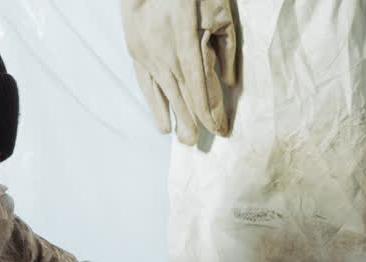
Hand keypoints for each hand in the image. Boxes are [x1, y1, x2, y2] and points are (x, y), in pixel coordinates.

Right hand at [121, 0, 237, 144]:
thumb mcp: (218, 9)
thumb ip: (226, 45)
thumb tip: (230, 81)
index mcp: (188, 44)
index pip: (202, 90)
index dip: (212, 114)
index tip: (221, 130)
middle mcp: (166, 55)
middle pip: (183, 98)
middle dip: (195, 123)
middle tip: (202, 144)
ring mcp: (148, 55)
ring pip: (164, 95)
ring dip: (176, 119)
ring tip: (184, 139)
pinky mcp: (135, 52)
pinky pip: (146, 85)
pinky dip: (155, 105)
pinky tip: (161, 122)